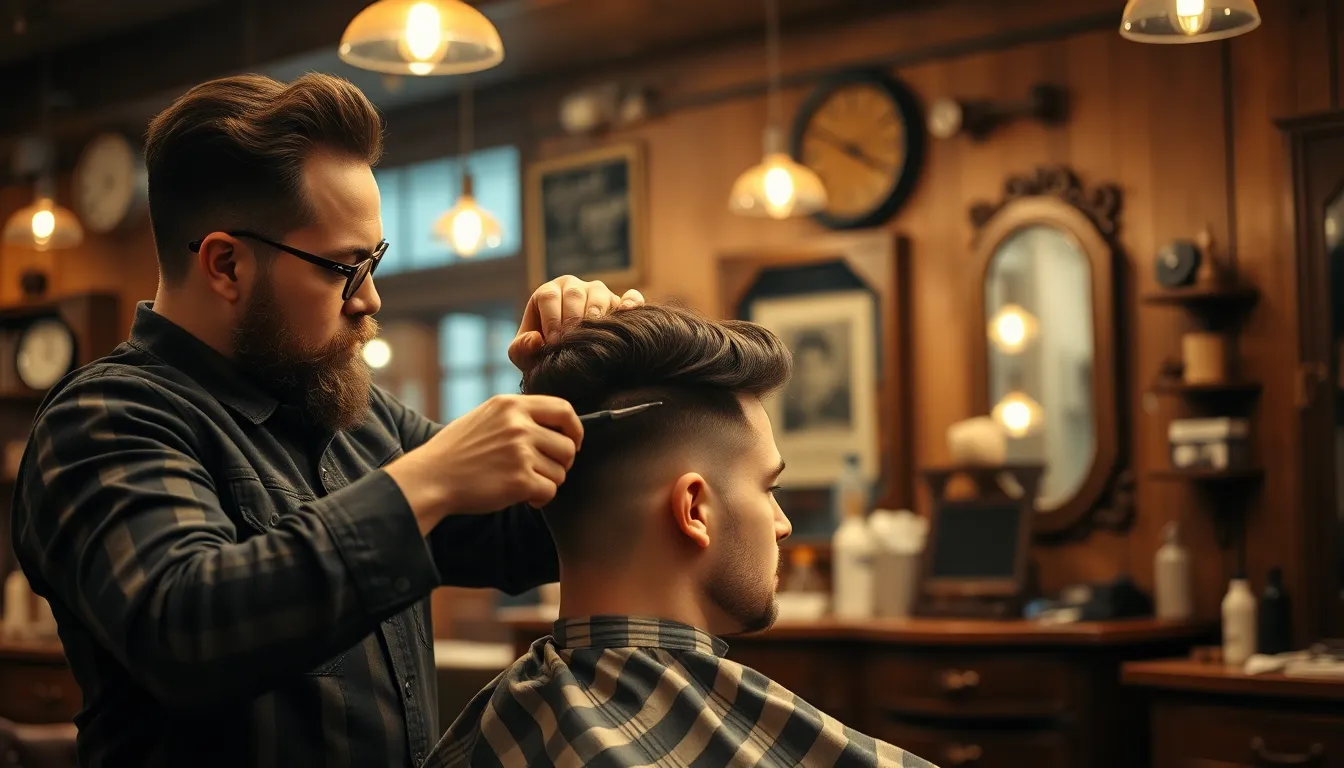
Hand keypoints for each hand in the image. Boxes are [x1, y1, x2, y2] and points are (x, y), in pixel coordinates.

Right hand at [384, 395, 582, 531]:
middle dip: (560, 464)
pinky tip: (521, 497)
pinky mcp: (519, 481)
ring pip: (560, 472)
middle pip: (567, 446)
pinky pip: (549, 491)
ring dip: (546, 482)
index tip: (572, 443)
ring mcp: (520, 452)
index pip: (564, 410)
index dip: (575, 429)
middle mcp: (518, 425)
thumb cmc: (457, 451)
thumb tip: (558, 427)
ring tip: (521, 483)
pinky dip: (539, 499)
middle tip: (542, 472)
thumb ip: (519, 416)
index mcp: (511, 405)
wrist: (431, 477)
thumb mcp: (486, 416)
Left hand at [508, 275, 643, 371]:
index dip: (551, 318)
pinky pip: (631, 297)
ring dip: (596, 313)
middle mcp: (574, 287)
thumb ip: (521, 348)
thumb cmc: (543, 355)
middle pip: (574, 294)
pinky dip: (632, 302)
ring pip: (599, 294)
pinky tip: (627, 313)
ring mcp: (599, 293)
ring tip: (594, 335)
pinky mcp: (621, 303)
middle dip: (573, 318)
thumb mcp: (524, 355)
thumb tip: (536, 339)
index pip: (549, 296)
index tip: (554, 342)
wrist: (569, 362)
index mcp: (549, 293)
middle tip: (573, 342)